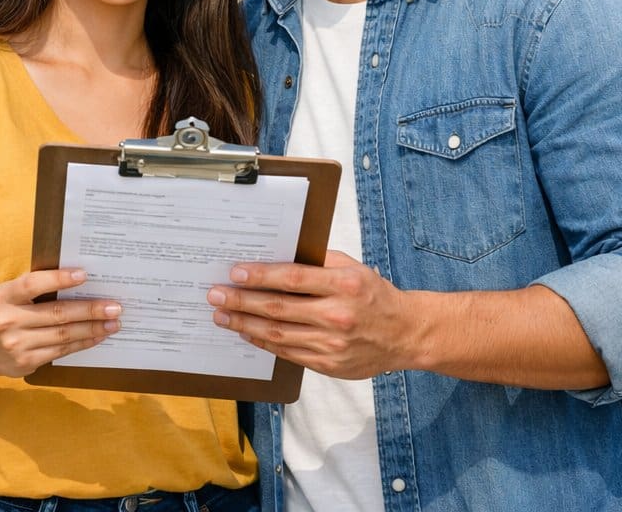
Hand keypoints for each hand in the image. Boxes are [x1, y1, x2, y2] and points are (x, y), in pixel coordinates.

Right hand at [0, 267, 120, 378]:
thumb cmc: (6, 312)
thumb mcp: (10, 295)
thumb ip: (35, 288)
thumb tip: (79, 279)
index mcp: (4, 296)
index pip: (33, 285)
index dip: (58, 279)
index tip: (84, 275)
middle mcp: (8, 320)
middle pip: (56, 313)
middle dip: (89, 310)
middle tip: (114, 306)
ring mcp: (17, 344)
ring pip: (63, 335)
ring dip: (92, 328)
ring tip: (113, 322)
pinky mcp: (27, 361)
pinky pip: (61, 350)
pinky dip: (83, 343)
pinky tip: (98, 336)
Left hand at [206, 250, 414, 379]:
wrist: (405, 334)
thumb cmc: (374, 295)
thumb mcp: (352, 267)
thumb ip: (317, 262)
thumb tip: (273, 257)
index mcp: (345, 285)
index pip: (294, 279)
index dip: (261, 276)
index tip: (235, 273)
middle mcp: (339, 315)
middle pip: (279, 308)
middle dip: (242, 301)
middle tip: (215, 294)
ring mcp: (333, 344)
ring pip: (279, 334)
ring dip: (245, 324)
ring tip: (222, 316)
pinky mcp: (329, 365)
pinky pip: (288, 353)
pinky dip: (264, 342)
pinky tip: (247, 332)